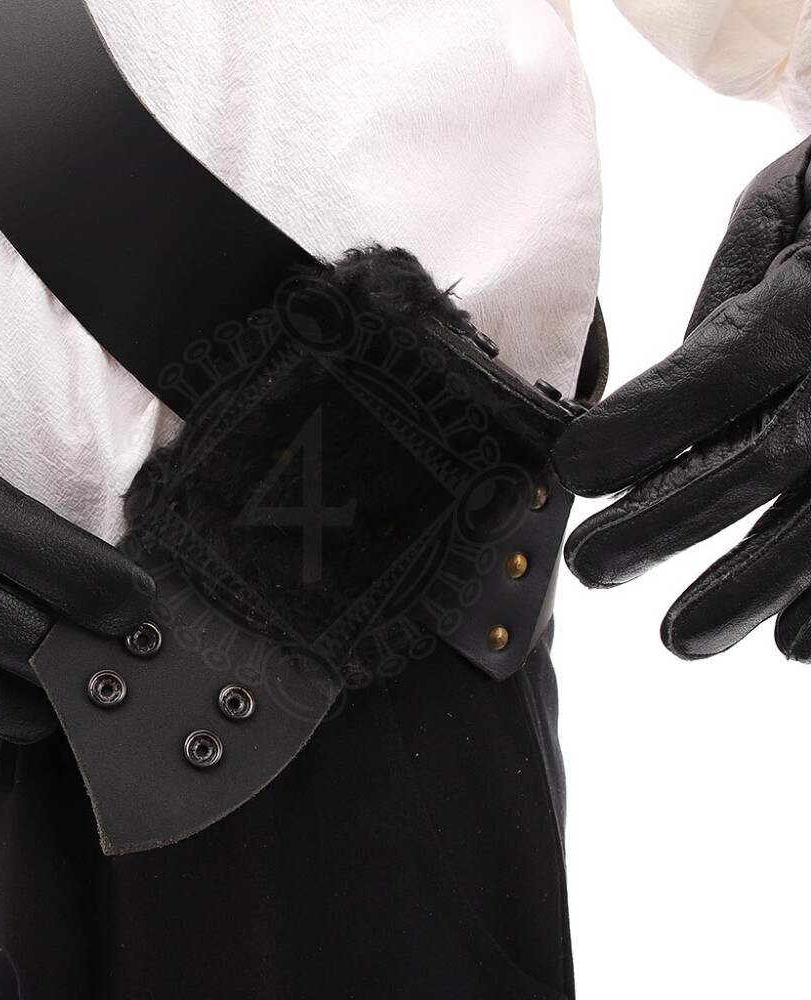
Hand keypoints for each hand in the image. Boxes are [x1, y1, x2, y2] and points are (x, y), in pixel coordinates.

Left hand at [553, 136, 810, 660]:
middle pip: (757, 462)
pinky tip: (792, 641)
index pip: (713, 373)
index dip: (637, 429)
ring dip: (748, 592)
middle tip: (591, 568)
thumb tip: (669, 383)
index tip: (574, 472)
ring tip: (680, 638)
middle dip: (663, 524)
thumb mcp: (791, 201)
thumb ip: (732, 288)